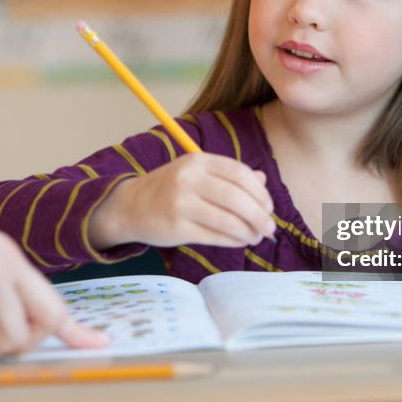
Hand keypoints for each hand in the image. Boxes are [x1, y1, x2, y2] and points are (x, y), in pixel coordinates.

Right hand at [89, 153, 275, 249]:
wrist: (131, 206)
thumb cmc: (172, 188)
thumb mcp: (198, 173)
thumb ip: (229, 175)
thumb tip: (262, 182)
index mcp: (197, 160)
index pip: (239, 173)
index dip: (260, 192)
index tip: (269, 207)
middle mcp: (188, 179)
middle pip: (237, 198)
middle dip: (259, 216)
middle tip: (269, 228)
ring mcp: (181, 204)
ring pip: (228, 220)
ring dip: (249, 231)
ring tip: (256, 237)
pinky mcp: (176, 228)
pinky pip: (214, 236)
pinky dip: (233, 240)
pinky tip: (240, 241)